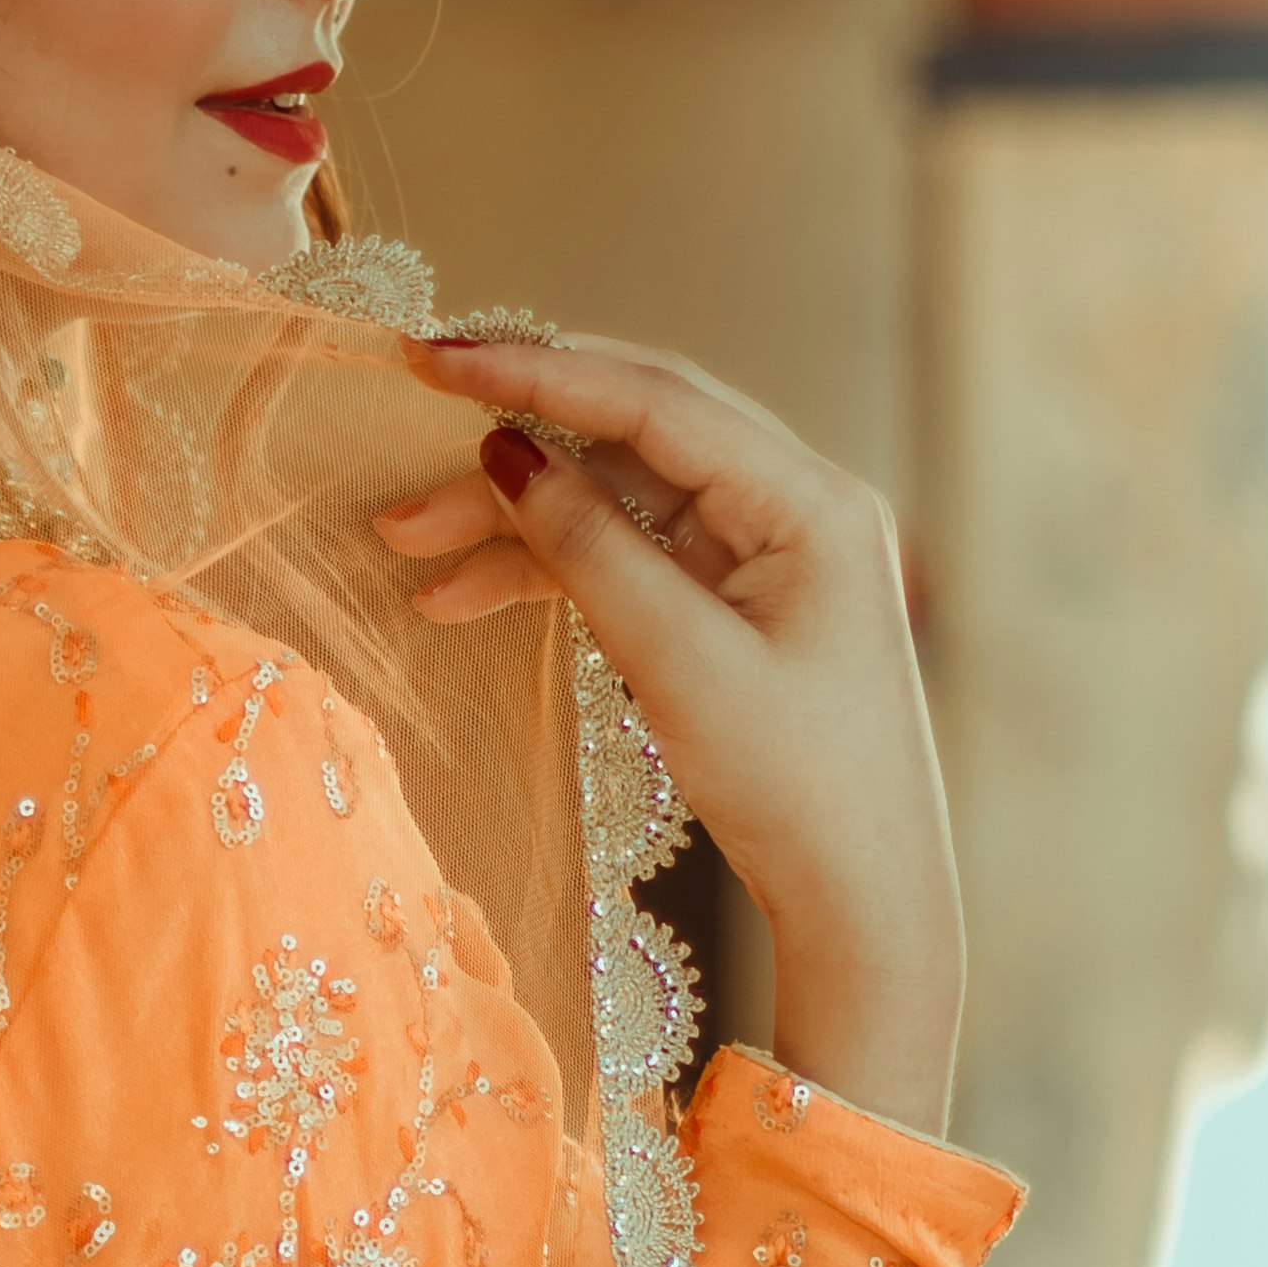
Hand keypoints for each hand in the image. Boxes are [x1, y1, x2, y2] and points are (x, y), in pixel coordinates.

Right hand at [372, 325, 964, 1134]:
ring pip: (615, 499)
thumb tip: (507, 450)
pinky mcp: (735, 606)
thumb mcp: (681, 664)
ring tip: (407, 544)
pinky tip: (462, 594)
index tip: (431, 361)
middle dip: (511, 438)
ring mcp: (764, 555)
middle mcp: (794, 506)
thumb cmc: (799, 791)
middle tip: (403, 425)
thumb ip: (591, 548)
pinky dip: (548, 571)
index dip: (536, 370)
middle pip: (629, 435)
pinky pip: (628, 557)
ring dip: (513, 517)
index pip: (653, 401)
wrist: (863, 905)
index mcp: (810, 501)